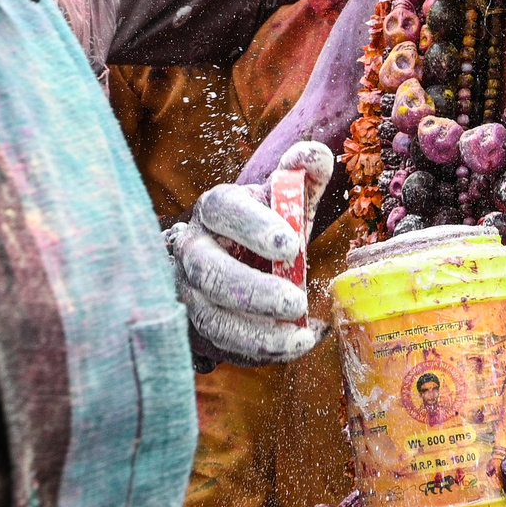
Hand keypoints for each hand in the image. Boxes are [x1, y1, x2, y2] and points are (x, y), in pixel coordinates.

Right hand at [167, 141, 331, 364]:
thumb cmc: (264, 226)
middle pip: (210, 272)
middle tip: (296, 302)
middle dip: (254, 291)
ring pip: (212, 317)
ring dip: (257, 333)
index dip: (254, 227)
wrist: (233, 257)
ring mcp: (190, 291)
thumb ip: (302, 176)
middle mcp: (194, 249)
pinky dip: (260, 351)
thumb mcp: (283, 200)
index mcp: (215, 209)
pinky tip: (294, 346)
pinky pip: (223, 345)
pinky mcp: (198, 326)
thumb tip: (315, 156)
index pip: (225, 211)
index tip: (292, 245)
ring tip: (300, 339)